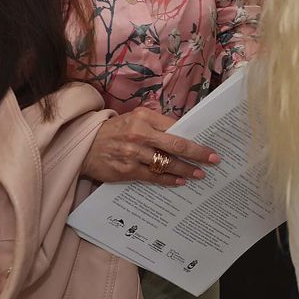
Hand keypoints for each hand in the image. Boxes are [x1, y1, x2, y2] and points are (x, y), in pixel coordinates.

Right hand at [81, 107, 220, 185]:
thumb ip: (157, 123)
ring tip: (200, 174)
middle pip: (176, 144)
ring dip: (186, 169)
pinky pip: (153, 176)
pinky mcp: (126, 170)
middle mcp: (140, 134)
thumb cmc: (115, 131)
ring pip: (166, 163)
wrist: (84, 146)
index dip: (195, 136)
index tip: (210, 142)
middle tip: (214, 159)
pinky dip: (168, 180)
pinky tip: (180, 181)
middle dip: (198, 153)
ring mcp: (133, 153)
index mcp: (144, 117)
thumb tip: (184, 130)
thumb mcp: (134, 118)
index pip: (176, 127)